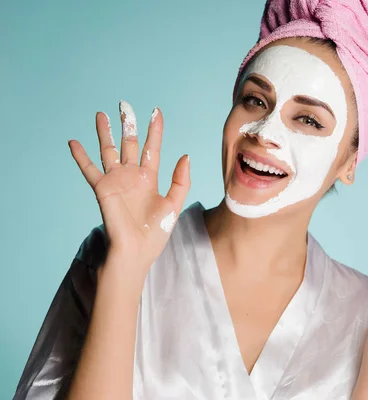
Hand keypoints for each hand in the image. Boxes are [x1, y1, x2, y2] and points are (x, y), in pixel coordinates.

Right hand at [68, 100, 190, 281]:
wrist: (136, 251)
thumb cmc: (156, 233)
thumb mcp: (174, 204)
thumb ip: (180, 180)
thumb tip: (185, 155)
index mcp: (150, 178)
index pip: (152, 148)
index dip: (155, 130)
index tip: (156, 111)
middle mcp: (132, 176)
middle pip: (129, 144)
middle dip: (128, 124)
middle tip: (124, 104)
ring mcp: (116, 181)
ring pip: (109, 150)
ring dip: (104, 132)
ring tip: (101, 114)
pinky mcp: (102, 189)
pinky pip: (89, 169)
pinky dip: (81, 156)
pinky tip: (73, 142)